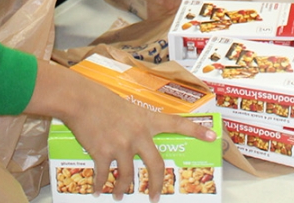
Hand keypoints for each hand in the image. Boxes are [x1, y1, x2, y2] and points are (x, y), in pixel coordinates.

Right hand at [29, 62, 216, 201]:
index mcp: (147, 120)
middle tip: (155, 197)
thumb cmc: (102, 100)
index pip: (178, 123)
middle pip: (156, 166)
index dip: (196, 131)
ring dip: (123, 190)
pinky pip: (104, 176)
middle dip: (156, 185)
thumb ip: (137, 124)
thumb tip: (137, 142)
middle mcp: (138, 134)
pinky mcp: (103, 152)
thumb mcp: (127, 108)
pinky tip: (98, 191)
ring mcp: (121, 144)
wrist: (81, 99)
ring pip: (128, 177)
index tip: (212, 137)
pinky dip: (100, 186)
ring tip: (119, 196)